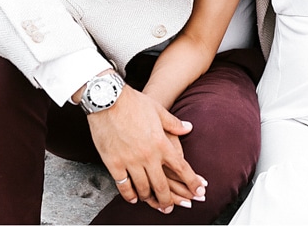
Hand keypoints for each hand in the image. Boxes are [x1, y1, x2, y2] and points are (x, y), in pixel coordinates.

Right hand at [86, 87, 207, 212]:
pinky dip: (130, 195)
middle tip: (172, 206)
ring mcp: (130, 161)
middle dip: (169, 199)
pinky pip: (124, 186)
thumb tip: (188, 128)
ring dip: (150, 199)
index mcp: (161, 143)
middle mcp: (148, 156)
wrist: (108, 100)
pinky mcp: (114, 163)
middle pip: (162, 185)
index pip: (181, 167)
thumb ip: (174, 124)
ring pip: (143, 188)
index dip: (192, 182)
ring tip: (154, 203)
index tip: (199, 191)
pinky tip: (134, 198)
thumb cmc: (134, 103)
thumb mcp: (158, 111)